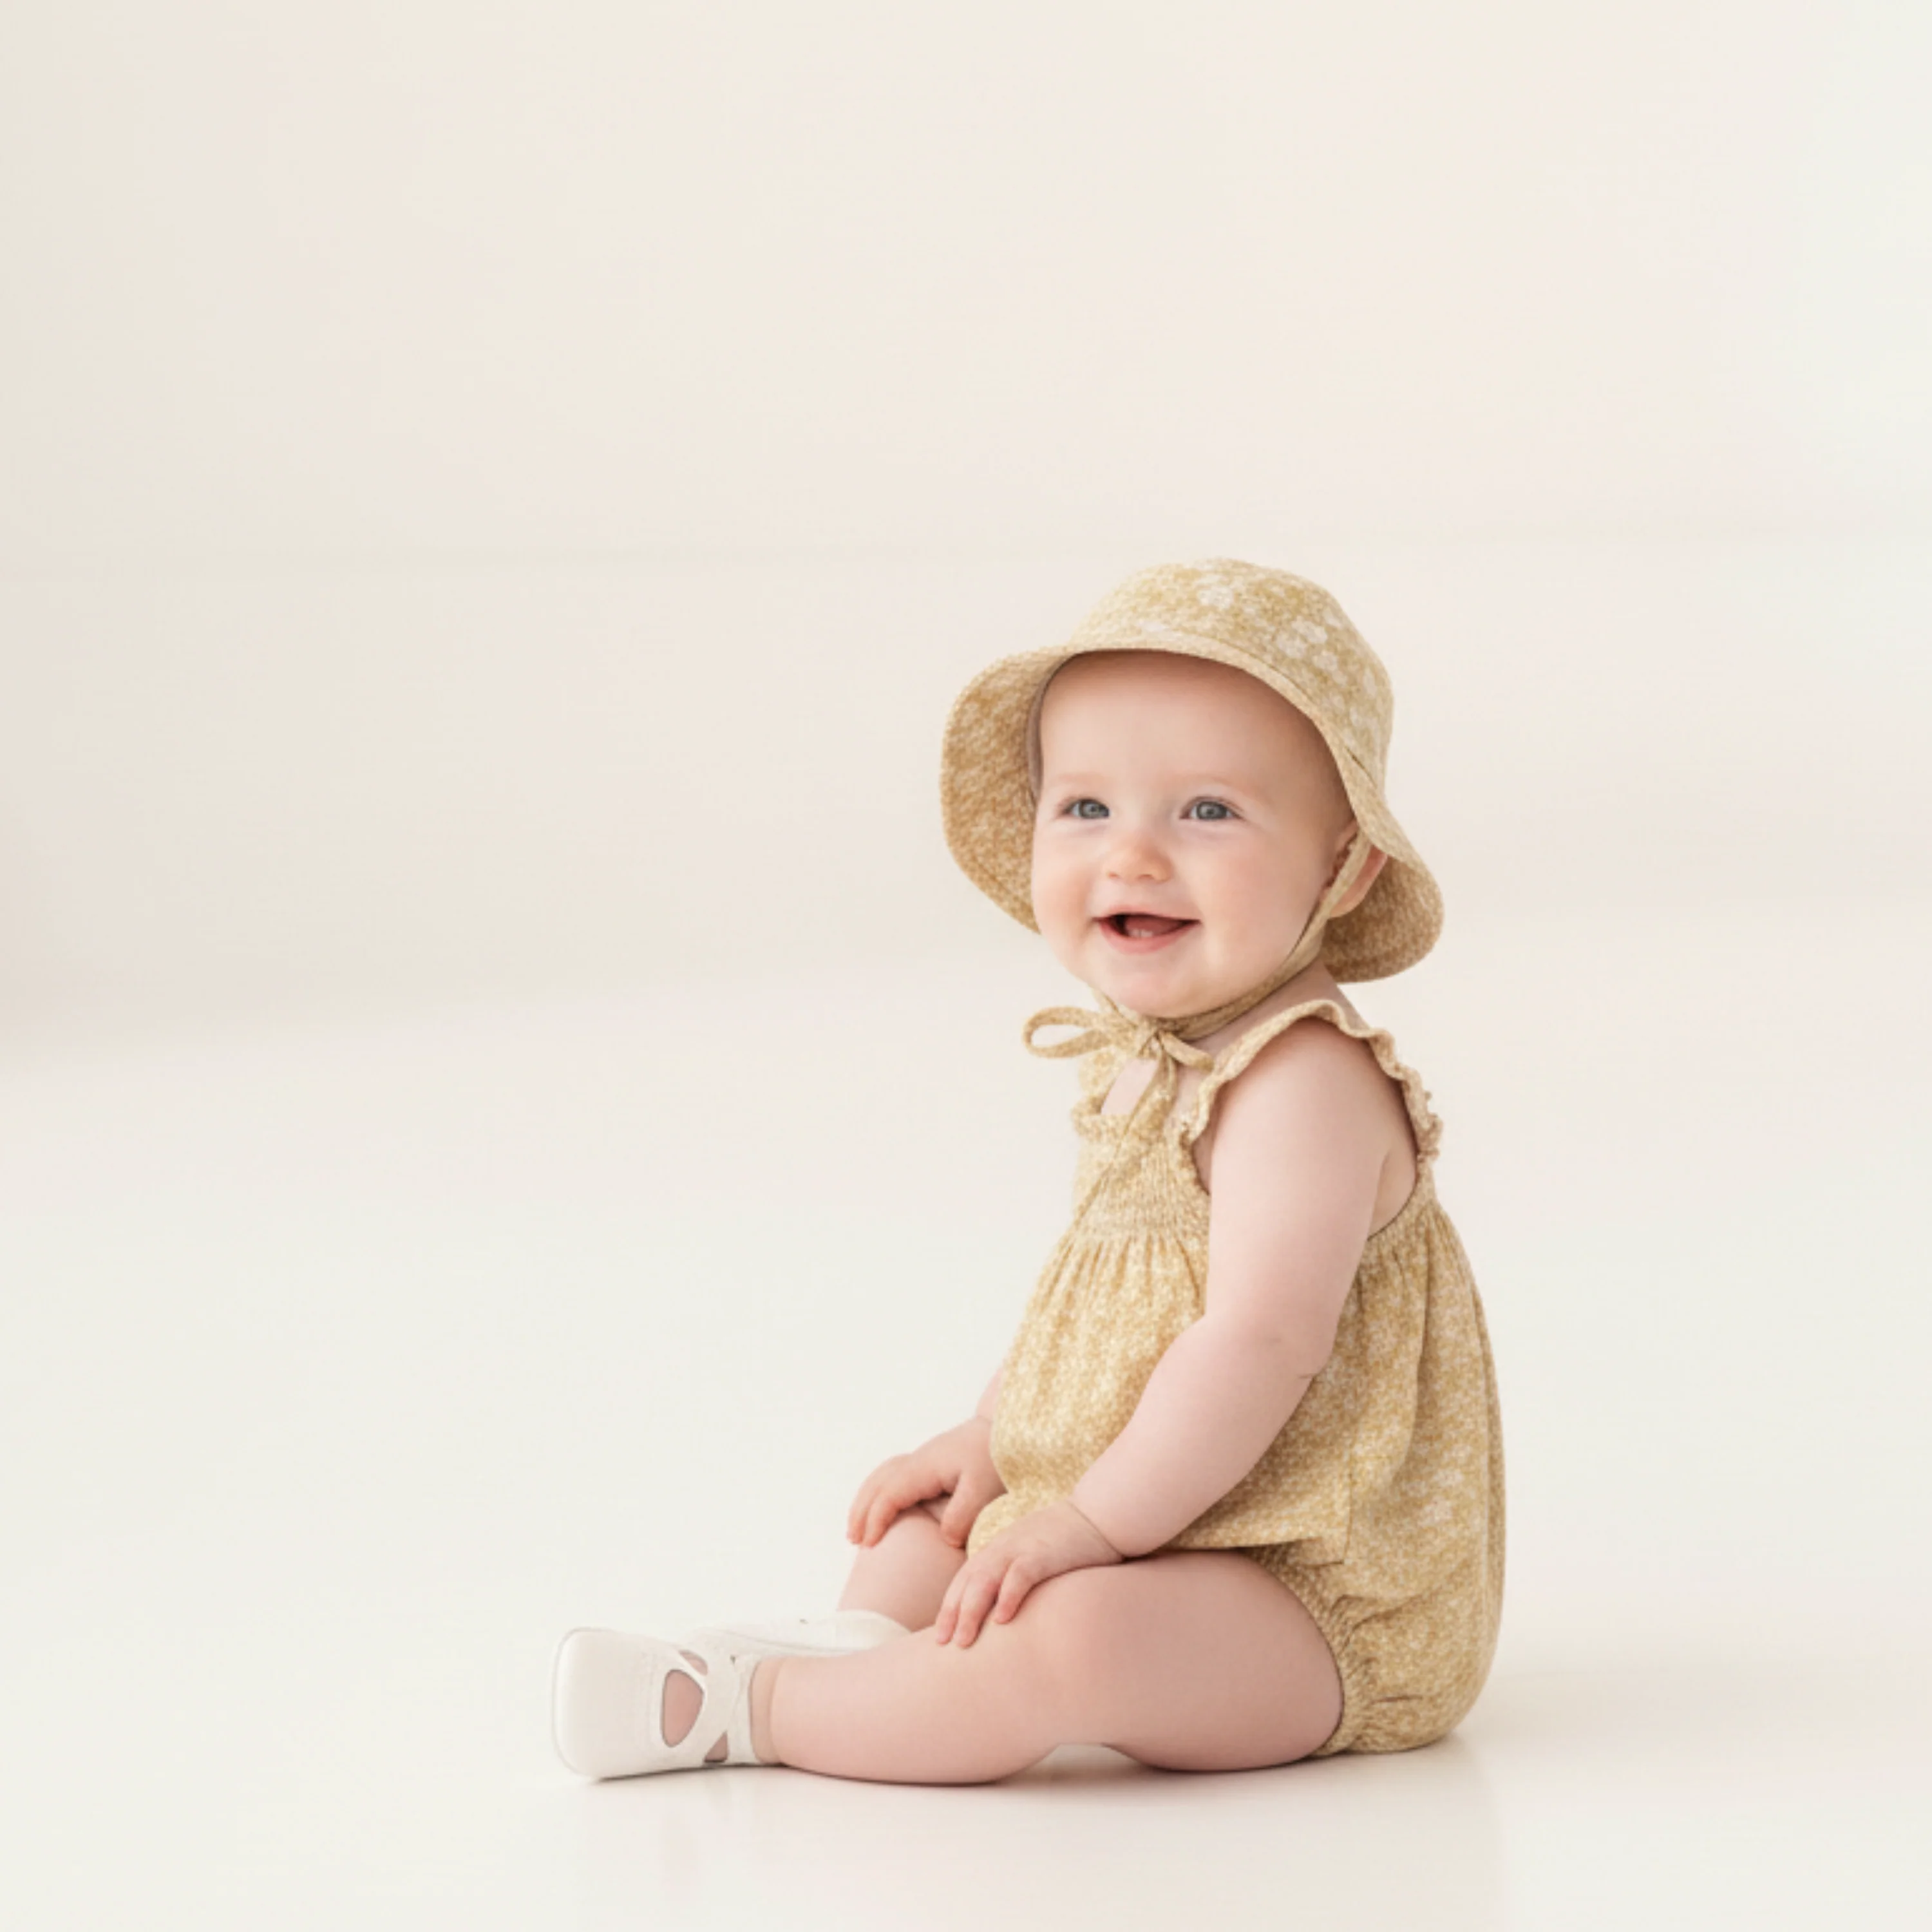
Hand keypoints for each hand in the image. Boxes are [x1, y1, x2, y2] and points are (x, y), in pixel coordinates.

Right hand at [846, 1416, 1006, 1550]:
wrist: (1005, 1428)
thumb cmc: (996, 1458)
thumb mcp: (984, 1489)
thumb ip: (962, 1516)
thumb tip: (945, 1539)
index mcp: (925, 1467)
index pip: (890, 1494)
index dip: (876, 1519)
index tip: (868, 1544)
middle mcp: (918, 1460)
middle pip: (878, 1484)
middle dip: (862, 1512)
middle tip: (853, 1540)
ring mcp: (922, 1459)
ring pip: (882, 1477)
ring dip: (866, 1501)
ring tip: (858, 1528)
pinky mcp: (930, 1461)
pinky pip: (892, 1475)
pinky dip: (879, 1491)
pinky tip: (883, 1507)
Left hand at [932, 1500, 1122, 1646]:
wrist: (1100, 1513)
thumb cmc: (1069, 1540)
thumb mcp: (1033, 1553)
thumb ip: (1015, 1573)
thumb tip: (1005, 1610)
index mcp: (999, 1549)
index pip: (964, 1579)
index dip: (949, 1606)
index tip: (940, 1636)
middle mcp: (1004, 1548)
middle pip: (968, 1581)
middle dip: (952, 1613)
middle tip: (942, 1644)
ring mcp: (1022, 1549)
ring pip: (986, 1579)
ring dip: (972, 1611)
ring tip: (964, 1640)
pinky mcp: (1045, 1553)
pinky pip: (1021, 1575)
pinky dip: (1009, 1596)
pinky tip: (1002, 1619)